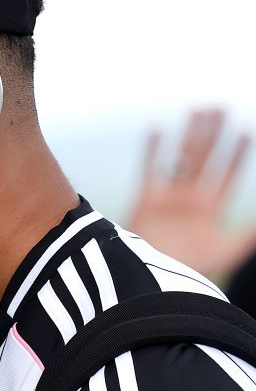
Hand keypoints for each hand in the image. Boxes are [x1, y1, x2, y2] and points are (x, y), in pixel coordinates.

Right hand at [128, 108, 255, 280]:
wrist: (150, 282)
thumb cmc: (189, 270)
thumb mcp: (225, 251)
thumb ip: (248, 236)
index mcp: (211, 208)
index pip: (227, 173)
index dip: (237, 152)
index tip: (246, 131)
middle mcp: (191, 197)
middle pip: (205, 157)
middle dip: (213, 133)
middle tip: (220, 107)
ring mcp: (168, 196)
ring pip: (180, 157)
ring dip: (190, 133)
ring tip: (200, 109)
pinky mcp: (146, 198)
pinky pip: (149, 167)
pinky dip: (152, 148)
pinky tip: (158, 127)